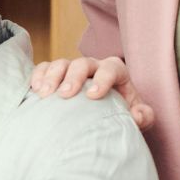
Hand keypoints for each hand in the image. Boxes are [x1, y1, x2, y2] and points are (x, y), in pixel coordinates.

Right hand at [29, 55, 153, 128]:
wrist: (104, 117)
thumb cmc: (122, 114)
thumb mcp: (138, 117)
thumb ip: (144, 116)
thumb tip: (136, 115)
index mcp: (115, 72)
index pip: (110, 69)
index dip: (102, 80)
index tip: (93, 96)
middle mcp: (93, 67)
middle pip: (82, 63)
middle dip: (73, 77)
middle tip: (64, 95)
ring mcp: (72, 69)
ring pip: (61, 63)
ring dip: (51, 77)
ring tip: (44, 94)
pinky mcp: (56, 75)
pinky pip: (45, 67)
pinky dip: (38, 75)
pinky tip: (34, 90)